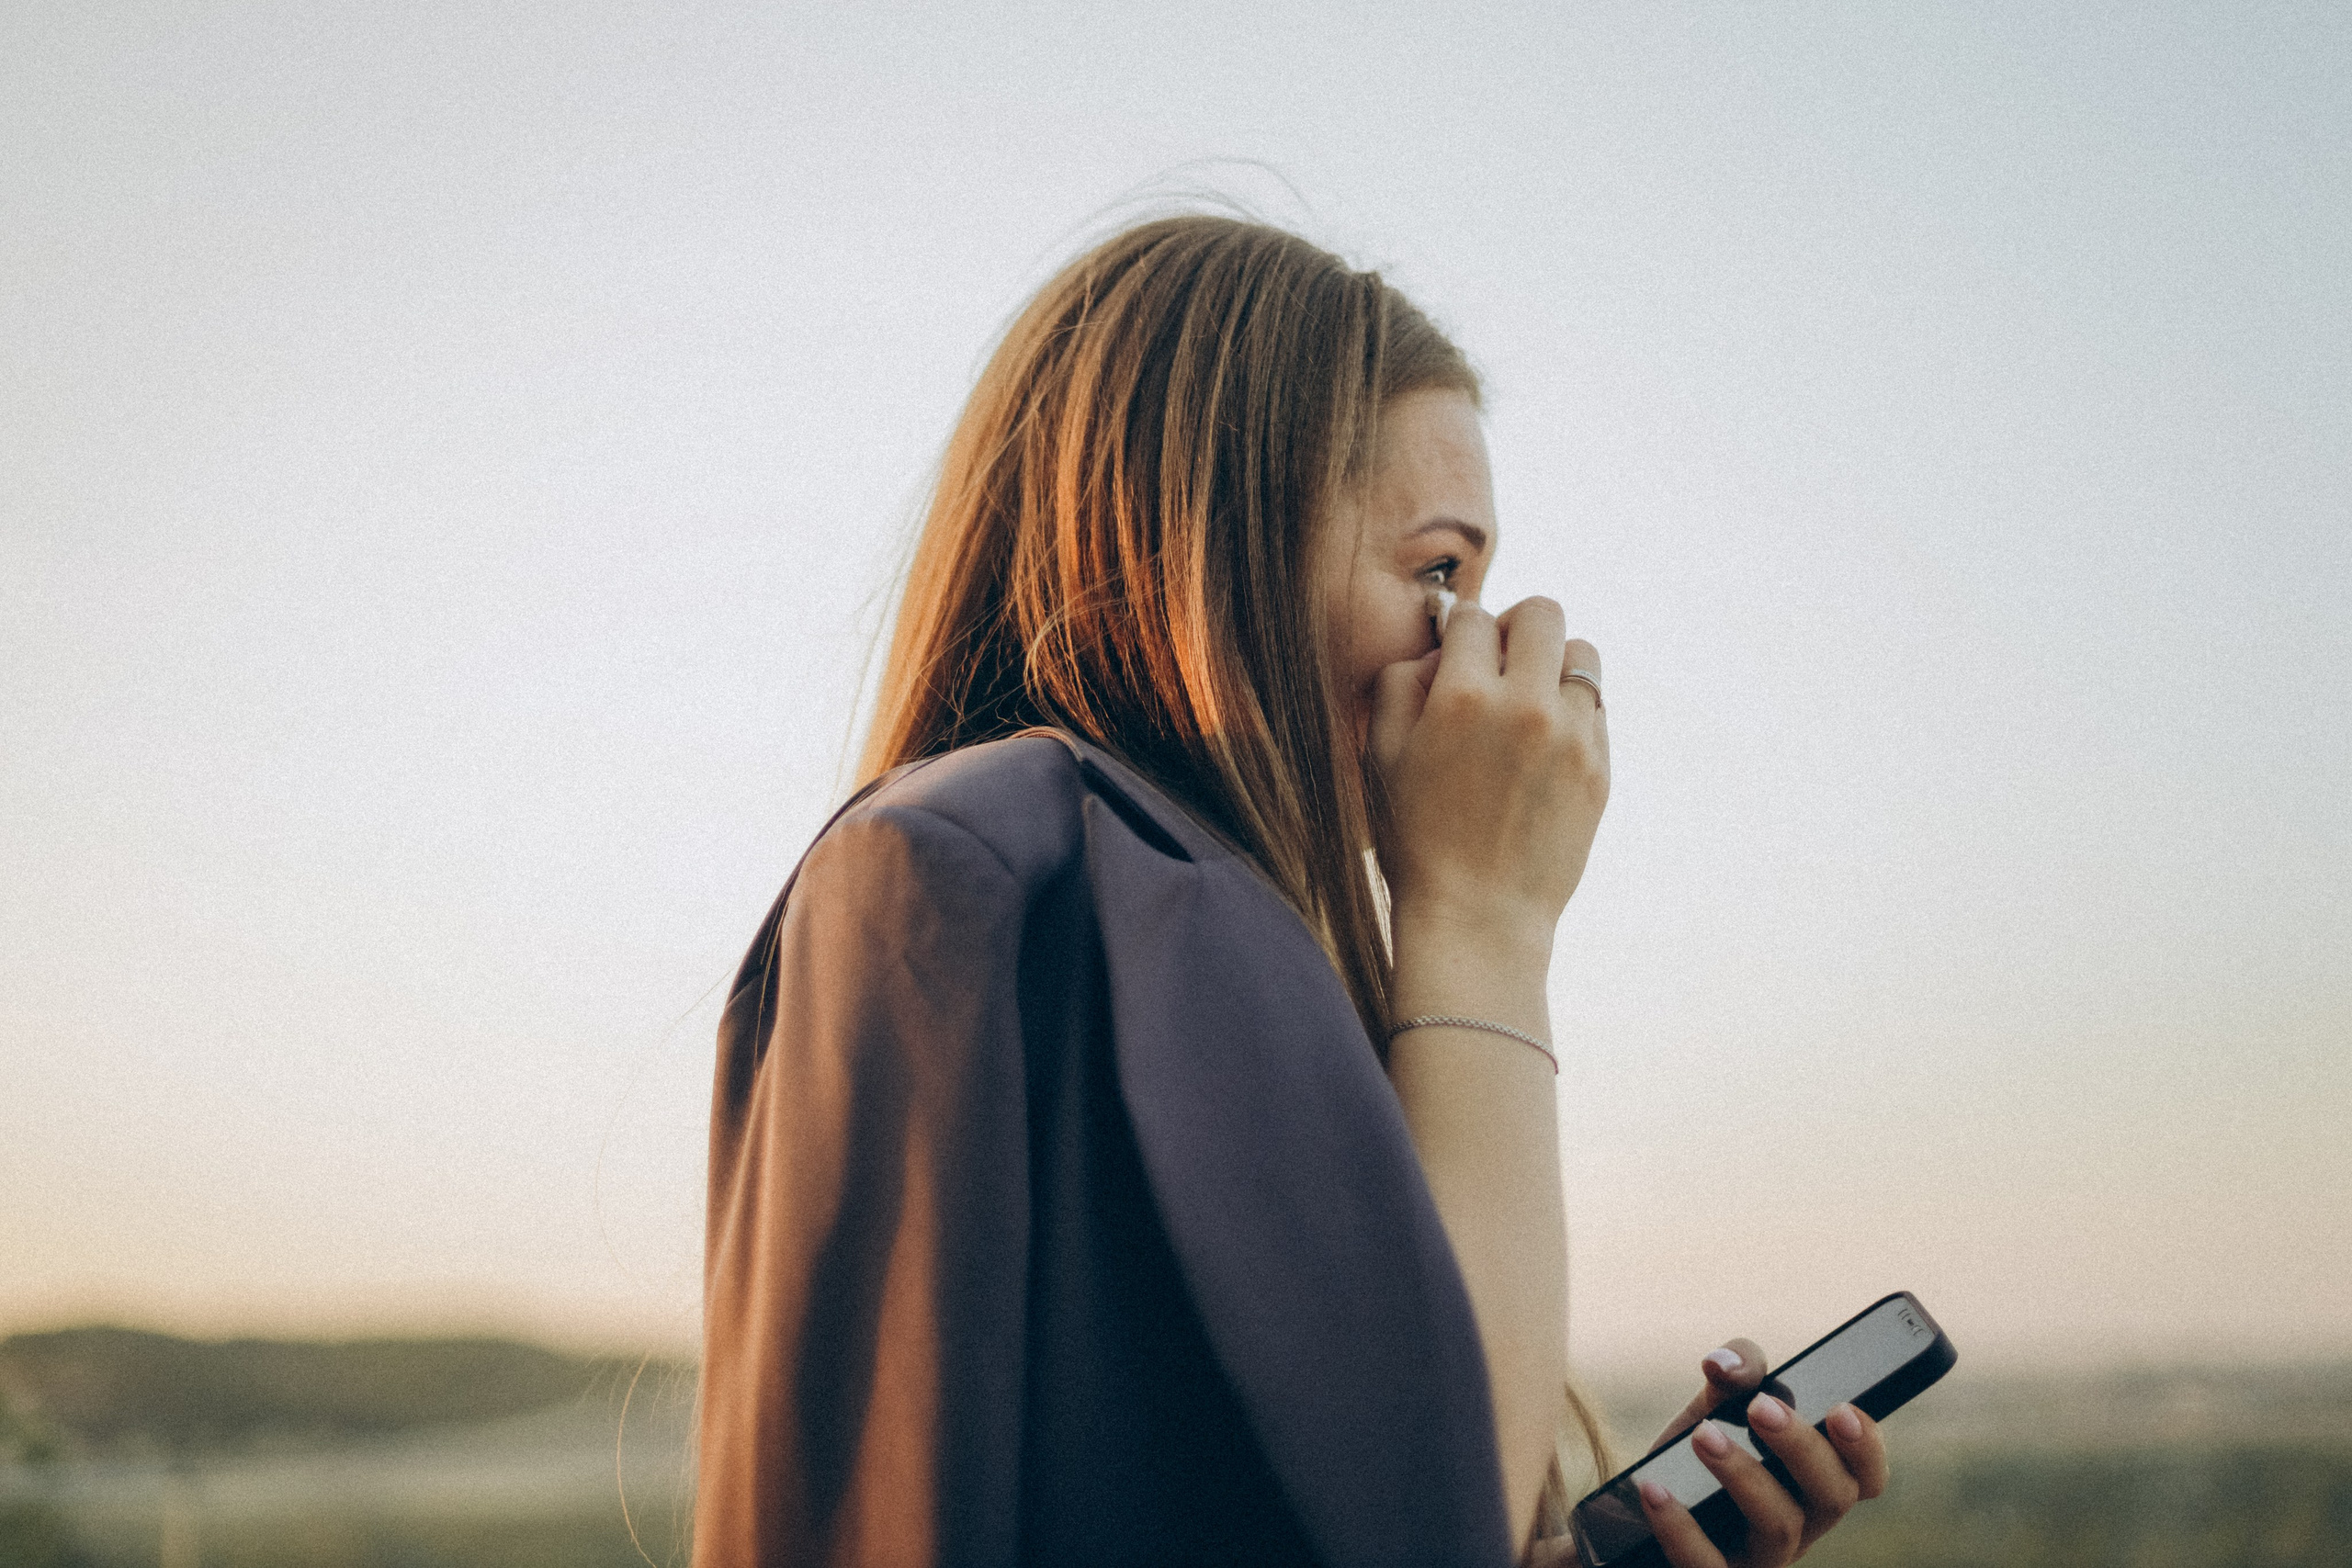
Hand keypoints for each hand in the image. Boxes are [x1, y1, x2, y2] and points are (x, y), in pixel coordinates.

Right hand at [1368, 598, 1607, 952]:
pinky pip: (1595, 707)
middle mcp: (1526, 707)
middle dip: (1514, 627)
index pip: (1472, 617)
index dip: (1457, 630)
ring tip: (1527, 704)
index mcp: (1462, 698)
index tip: (1454, 653)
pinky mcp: (1600, 768)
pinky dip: (1570, 713)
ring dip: (1551, 665)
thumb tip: (1438, 650)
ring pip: (1581, 654)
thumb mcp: (1381, 756)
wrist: (1477, 916)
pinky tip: (1540, 750)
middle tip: (1497, 663)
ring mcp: (1573, 738)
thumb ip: (1400, 683)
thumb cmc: (1416, 837)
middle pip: (1542, 613)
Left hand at [1639, 1340, 1889, 1567]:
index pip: (1866, 1477)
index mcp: (1812, 1484)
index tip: (1841, 1408)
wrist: (1633, 1510)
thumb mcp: (1716, 1404)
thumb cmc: (1692, 1454)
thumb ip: (1737, 1369)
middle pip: (1832, 1498)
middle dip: (1802, 1447)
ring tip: (1703, 1435)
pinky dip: (1681, 1526)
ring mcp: (1758, 1559)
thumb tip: (1724, 1364)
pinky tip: (1655, 1489)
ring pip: (1778, 1527)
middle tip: (1759, 1407)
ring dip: (1743, 1475)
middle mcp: (1799, 1525)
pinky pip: (1706, 1566)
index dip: (1867, 1448)